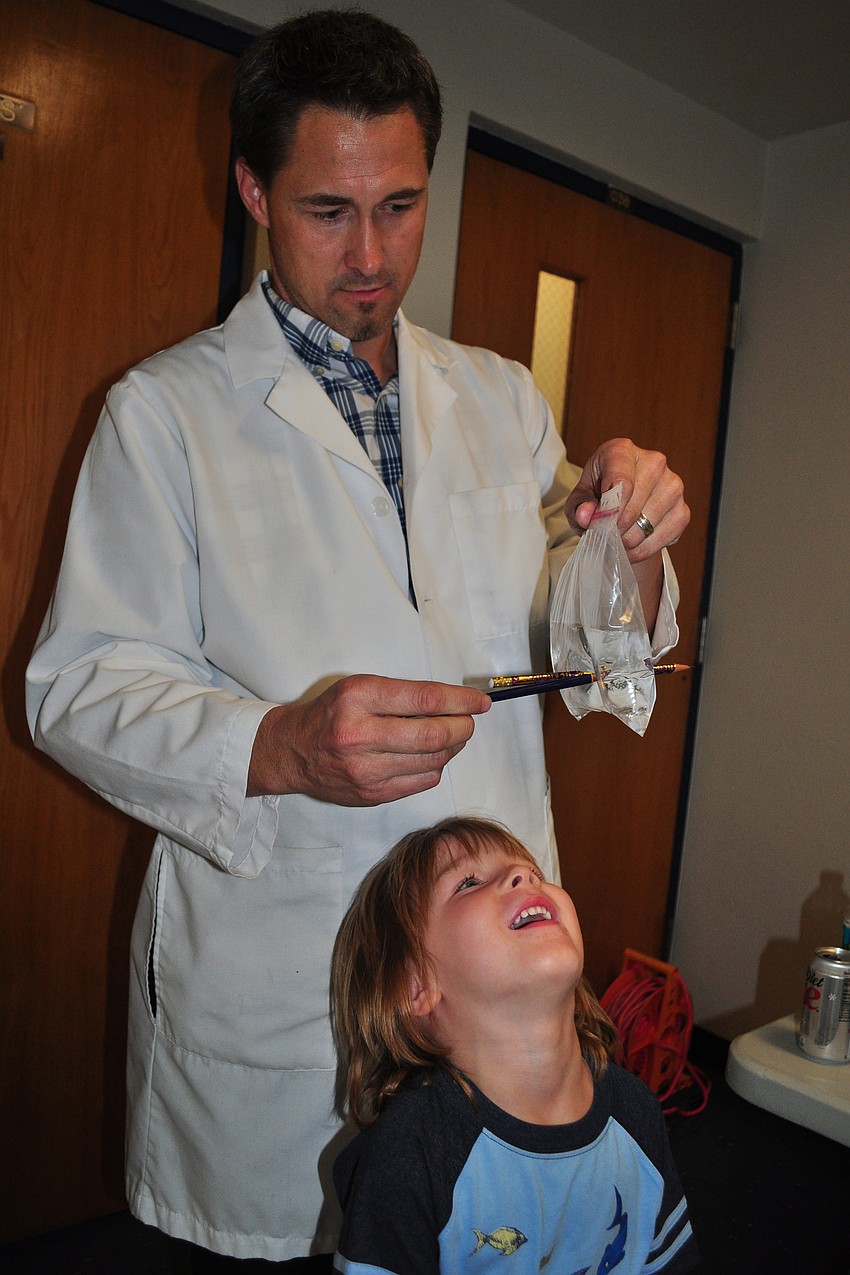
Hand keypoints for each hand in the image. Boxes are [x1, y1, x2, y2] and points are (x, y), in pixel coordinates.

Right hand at [247, 674, 491, 805]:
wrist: (292, 751)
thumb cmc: (330, 714)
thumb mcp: (360, 688)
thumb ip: (402, 696)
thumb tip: (453, 704)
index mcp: (359, 698)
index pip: (425, 699)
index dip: (460, 701)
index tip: (480, 702)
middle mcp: (360, 735)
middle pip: (434, 735)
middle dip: (462, 728)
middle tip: (468, 722)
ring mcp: (365, 770)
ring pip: (433, 762)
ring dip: (451, 748)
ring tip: (450, 737)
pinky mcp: (371, 795)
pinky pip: (421, 782)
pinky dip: (434, 767)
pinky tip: (428, 756)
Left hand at [565, 437, 689, 564]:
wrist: (621, 505)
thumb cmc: (598, 495)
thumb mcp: (580, 500)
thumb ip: (580, 507)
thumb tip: (587, 515)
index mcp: (621, 451)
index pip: (621, 482)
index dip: (610, 510)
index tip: (600, 525)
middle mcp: (653, 462)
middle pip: (634, 506)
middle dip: (616, 528)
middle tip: (605, 536)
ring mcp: (673, 485)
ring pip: (648, 523)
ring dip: (629, 541)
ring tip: (617, 541)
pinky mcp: (683, 509)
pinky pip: (664, 536)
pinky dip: (644, 549)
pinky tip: (633, 547)